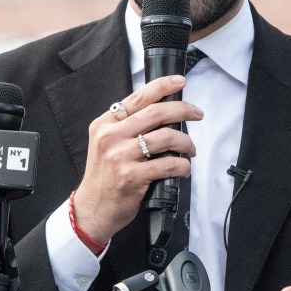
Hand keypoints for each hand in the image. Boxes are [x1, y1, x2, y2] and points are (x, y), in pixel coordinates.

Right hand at [72, 75, 201, 243]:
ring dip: (186, 142)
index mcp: (105, 124)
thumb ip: (127, 126)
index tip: (180, 81)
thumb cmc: (104, 176)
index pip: (137, 97)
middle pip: (155, 113)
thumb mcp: (106, 143)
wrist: (93, 208)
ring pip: (166, 137)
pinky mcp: (132, 176)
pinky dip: (182, 165)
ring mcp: (121, 156)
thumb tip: (162, 112)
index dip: (162, 86)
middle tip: (197, 113)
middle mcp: (111, 136)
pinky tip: (183, 168)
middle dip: (183, 110)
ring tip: (190, 149)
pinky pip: (168, 164)